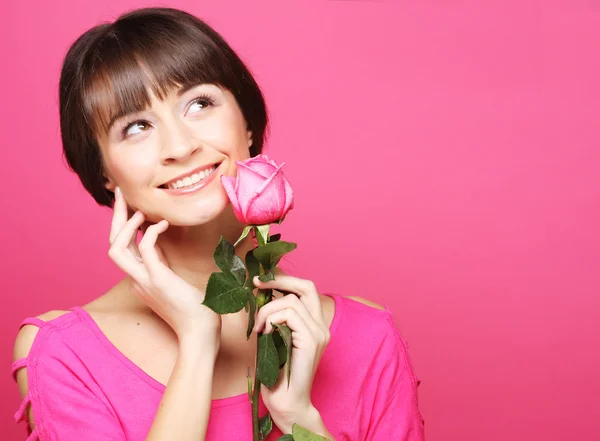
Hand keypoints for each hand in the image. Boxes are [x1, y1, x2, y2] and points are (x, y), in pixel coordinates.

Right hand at [108, 187, 221, 347]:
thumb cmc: (195, 309)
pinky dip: (149, 232)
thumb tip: (161, 243)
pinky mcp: (158, 280)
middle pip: (113, 243)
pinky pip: (144, 249)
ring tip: (139, 209)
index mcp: (140, 278)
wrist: (200, 334)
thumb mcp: (173, 280)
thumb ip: (162, 263)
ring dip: (124, 224)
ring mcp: (144, 280)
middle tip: (120, 194)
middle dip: (115, 217)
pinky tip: (163, 223)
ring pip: (116, 247)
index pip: (122, 247)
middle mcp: (137, 278)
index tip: (131, 205)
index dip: (123, 225)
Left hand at [252, 268, 330, 432]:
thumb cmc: (276, 375)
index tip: (261, 281)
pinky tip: (264, 334)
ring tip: (258, 328)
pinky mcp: (311, 340)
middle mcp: (321, 326)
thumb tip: (259, 295)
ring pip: (291, 301)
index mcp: (314, 325)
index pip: (306, 290)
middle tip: (257, 283)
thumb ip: (273, 318)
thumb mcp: (273, 338)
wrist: (286, 403)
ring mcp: (319, 333)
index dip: (285, 280)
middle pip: (307, 286)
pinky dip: (272, 319)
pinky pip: (290, 314)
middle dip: (279, 280)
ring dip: (267, 310)